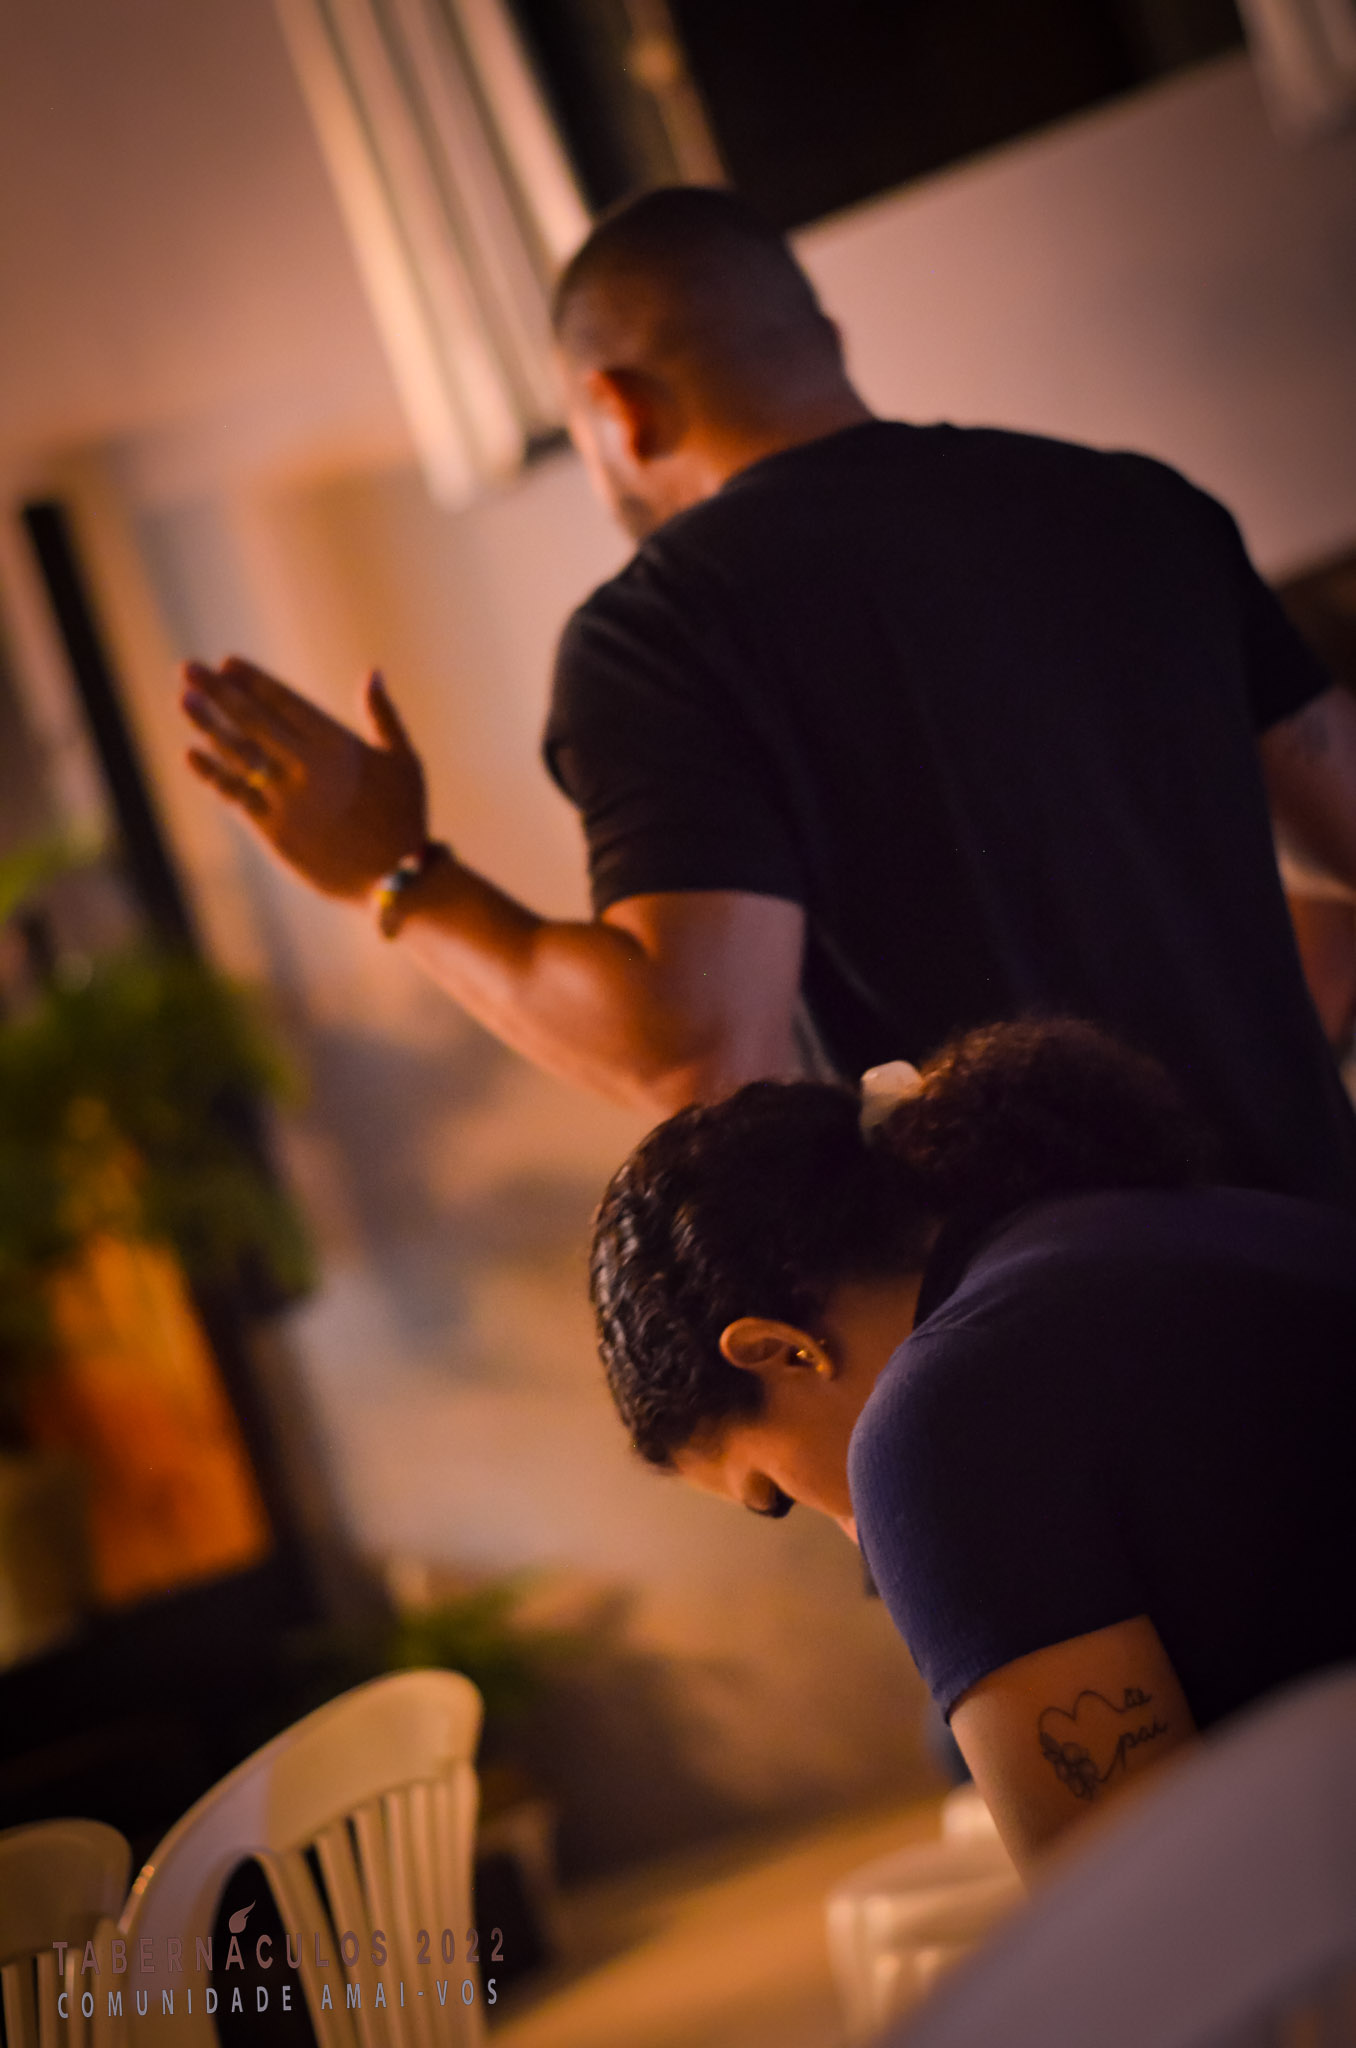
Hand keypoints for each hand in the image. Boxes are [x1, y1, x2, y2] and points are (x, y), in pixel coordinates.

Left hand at [181, 657, 427, 901]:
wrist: (398, 879)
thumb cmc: (405, 817)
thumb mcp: (405, 761)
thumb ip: (383, 716)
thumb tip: (373, 673)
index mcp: (339, 746)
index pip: (286, 703)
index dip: (254, 682)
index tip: (228, 663)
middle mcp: (308, 767)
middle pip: (254, 721)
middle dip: (220, 692)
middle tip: (189, 668)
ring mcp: (288, 800)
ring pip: (239, 754)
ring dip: (209, 725)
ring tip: (185, 700)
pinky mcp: (275, 832)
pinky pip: (236, 796)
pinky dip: (213, 773)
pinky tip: (192, 753)